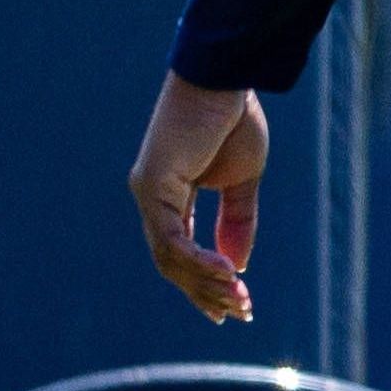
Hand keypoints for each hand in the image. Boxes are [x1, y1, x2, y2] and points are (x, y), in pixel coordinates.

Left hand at [127, 74, 267, 323]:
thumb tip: (236, 267)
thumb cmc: (232, 120)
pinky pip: (171, 237)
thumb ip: (236, 222)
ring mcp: (149, 191)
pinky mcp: (154, 183)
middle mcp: (152, 198)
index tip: (233, 309)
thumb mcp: (242, 181)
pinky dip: (197, 260)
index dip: (204, 284)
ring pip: (169, 258)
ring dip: (206, 284)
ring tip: (238, 298)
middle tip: (241, 312)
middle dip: (207, 292)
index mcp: (170, 197)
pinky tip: (226, 272)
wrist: (225, 79)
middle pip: (172, 263)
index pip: (179, 253)